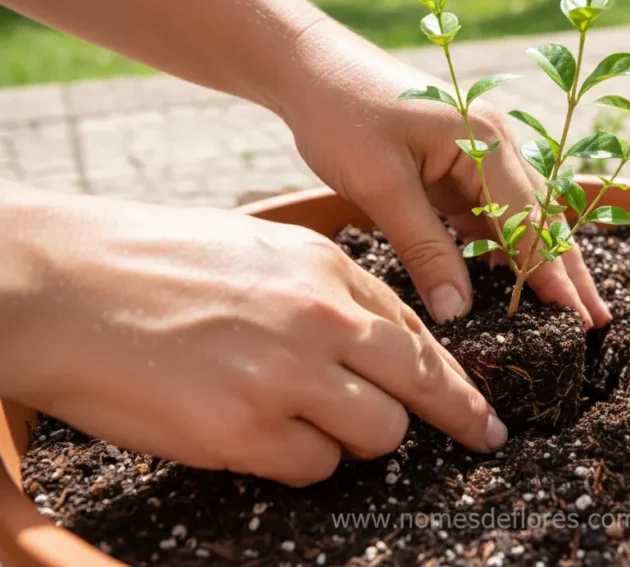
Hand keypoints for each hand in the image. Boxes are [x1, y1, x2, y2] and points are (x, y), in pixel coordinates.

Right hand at [0, 188, 505, 486]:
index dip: (455, 378)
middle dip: (455, 417)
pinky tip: (257, 433)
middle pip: (421, 385)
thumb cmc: (155, 262)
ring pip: (379, 434)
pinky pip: (314, 467)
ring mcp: (287, 376)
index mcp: (326, 269)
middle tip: (479, 437)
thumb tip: (383, 344)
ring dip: (358, 438)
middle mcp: (321, 320)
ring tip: (309, 421)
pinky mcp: (245, 431)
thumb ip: (328, 292)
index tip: (481, 412)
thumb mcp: (260, 250)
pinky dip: (299, 460)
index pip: (417, 333)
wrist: (62, 286)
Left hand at [278, 22, 611, 327]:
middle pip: (541, 218)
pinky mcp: (453, 167)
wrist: (309, 68)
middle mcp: (494, 145)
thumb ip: (424, 249)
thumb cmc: (342, 112)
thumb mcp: (382, 185)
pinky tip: (505, 283)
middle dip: (567, 271)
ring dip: (535, 264)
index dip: (552, 273)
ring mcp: (476, 155)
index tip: (575, 319)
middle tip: (595, 322)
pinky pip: (485, 216)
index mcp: (486, 140)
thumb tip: (457, 311)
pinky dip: (497, 251)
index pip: (530, 219)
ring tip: (560, 313)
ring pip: (517, 220)